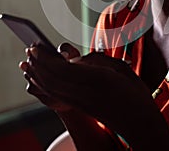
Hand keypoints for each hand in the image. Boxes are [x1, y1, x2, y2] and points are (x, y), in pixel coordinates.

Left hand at [19, 44, 168, 148]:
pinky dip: (43, 85)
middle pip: (53, 78)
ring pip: (52, 88)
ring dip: (38, 73)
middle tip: (30, 48)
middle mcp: (86, 93)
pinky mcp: (80, 108)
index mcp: (99, 79)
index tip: (37, 45)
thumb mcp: (121, 69)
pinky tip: (39, 78)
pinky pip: (56, 97)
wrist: (139, 123)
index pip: (64, 68)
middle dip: (38, 62)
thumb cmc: (134, 93)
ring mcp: (81, 103)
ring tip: (30, 61)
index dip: (47, 57)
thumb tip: (74, 59)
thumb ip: (97, 60)